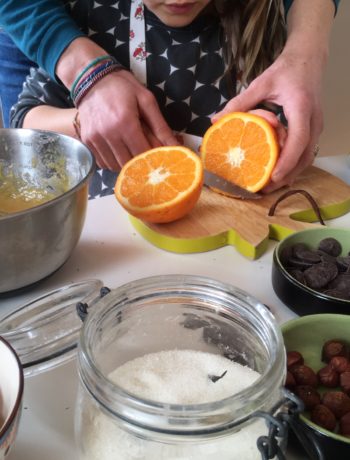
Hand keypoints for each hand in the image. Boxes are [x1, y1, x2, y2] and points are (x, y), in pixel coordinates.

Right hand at [77, 69, 179, 169]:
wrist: (90, 77)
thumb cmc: (122, 87)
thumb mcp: (146, 100)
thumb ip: (161, 126)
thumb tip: (176, 147)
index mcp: (125, 123)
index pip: (142, 154)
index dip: (152, 159)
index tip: (158, 157)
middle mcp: (108, 134)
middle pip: (128, 164)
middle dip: (140, 164)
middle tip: (145, 155)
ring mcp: (94, 139)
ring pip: (114, 166)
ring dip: (126, 165)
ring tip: (132, 152)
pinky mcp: (86, 141)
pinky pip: (102, 162)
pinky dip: (112, 162)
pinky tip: (119, 151)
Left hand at [212, 50, 323, 192]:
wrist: (309, 59)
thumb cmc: (286, 70)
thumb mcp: (261, 83)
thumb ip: (239, 103)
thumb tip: (216, 120)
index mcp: (301, 107)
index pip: (298, 139)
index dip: (286, 160)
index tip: (273, 176)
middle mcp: (313, 120)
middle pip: (305, 156)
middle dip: (287, 175)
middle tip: (266, 189)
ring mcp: (317, 126)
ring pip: (307, 157)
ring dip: (291, 174)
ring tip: (270, 186)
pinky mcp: (314, 129)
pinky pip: (307, 152)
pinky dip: (294, 165)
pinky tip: (280, 174)